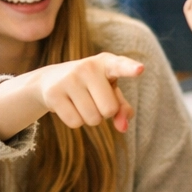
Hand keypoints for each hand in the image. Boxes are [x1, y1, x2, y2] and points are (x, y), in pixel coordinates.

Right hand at [11, 52, 140, 131]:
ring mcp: (69, 79)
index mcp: (106, 63)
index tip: (140, 69)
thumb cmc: (90, 86)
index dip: (130, 68)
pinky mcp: (54, 93)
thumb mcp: (109, 92)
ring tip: (80, 101)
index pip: (120, 66)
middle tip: (93, 99)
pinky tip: (68, 106)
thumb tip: (123, 128)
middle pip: (109, 109)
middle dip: (104, 112)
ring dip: (89, 118)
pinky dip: (75, 121)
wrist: (50, 80)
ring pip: (92, 119)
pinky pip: (75, 122)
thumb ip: (122, 108)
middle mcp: (88, 67)